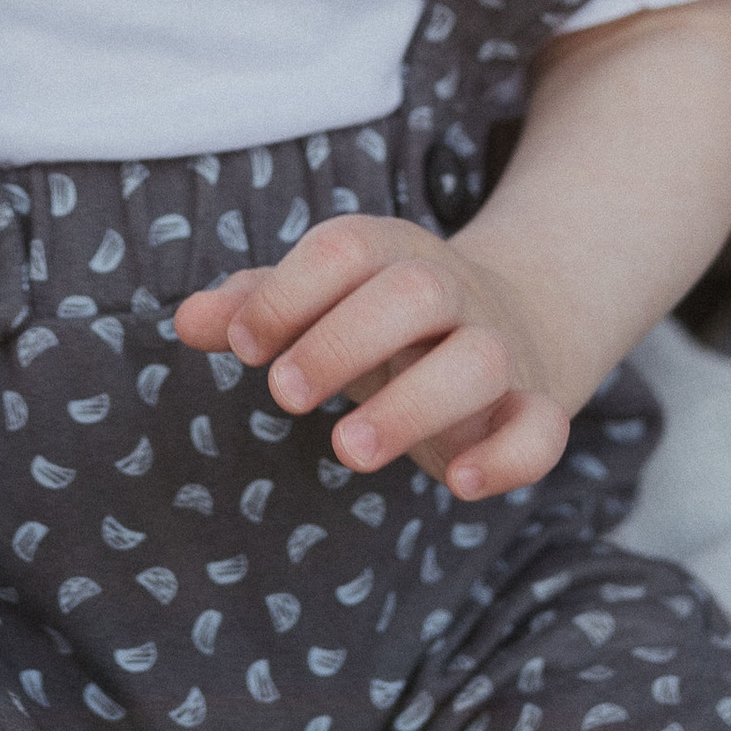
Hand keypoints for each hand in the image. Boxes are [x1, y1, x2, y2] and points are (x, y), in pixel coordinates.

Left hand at [173, 214, 570, 498]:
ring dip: (413, 407)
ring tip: (348, 451)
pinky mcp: (536, 407)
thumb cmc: (385, 319)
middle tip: (284, 396)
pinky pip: (544, 429)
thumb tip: (185, 319)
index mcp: (392, 254)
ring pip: (478, 362)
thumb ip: (255, 307)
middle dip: (342, 342)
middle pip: (414, 293)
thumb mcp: (322, 302)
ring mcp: (500, 350)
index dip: (288, 293)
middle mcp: (452, 293)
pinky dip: (508, 457)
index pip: (345, 248)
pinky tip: (458, 482)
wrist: (516, 321)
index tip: (243, 347)